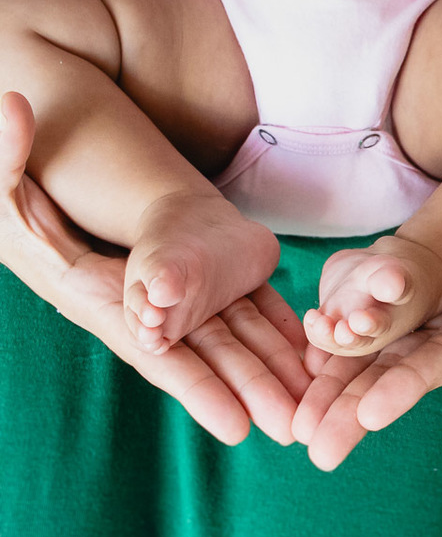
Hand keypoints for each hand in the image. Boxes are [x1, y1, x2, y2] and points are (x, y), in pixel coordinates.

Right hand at [0, 92, 309, 444]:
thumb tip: (8, 106)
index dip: (195, 388)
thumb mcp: (0, 182)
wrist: (46, 187)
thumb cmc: (14, 193)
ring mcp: (171, 296)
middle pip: (206, 355)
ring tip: (315, 404)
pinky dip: (273, 327)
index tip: (236, 427)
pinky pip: (239, 306)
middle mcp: (139, 306)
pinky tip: (309, 347)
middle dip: (250, 390)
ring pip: (231, 334)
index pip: (154, 353)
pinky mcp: (192, 280)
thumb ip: (3, 154)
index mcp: (95, 294)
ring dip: (271, 367)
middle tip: (298, 430)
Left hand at [293, 225, 441, 469]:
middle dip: (356, 408)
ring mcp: (427, 322)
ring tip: (298, 426)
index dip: (410, 383)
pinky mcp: (405, 304)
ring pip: (373, 356)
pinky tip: (300, 362)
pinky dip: (331, 342)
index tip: (370, 413)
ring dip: (334, 387)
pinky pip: (362, 324)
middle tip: (316, 447)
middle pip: (401, 373)